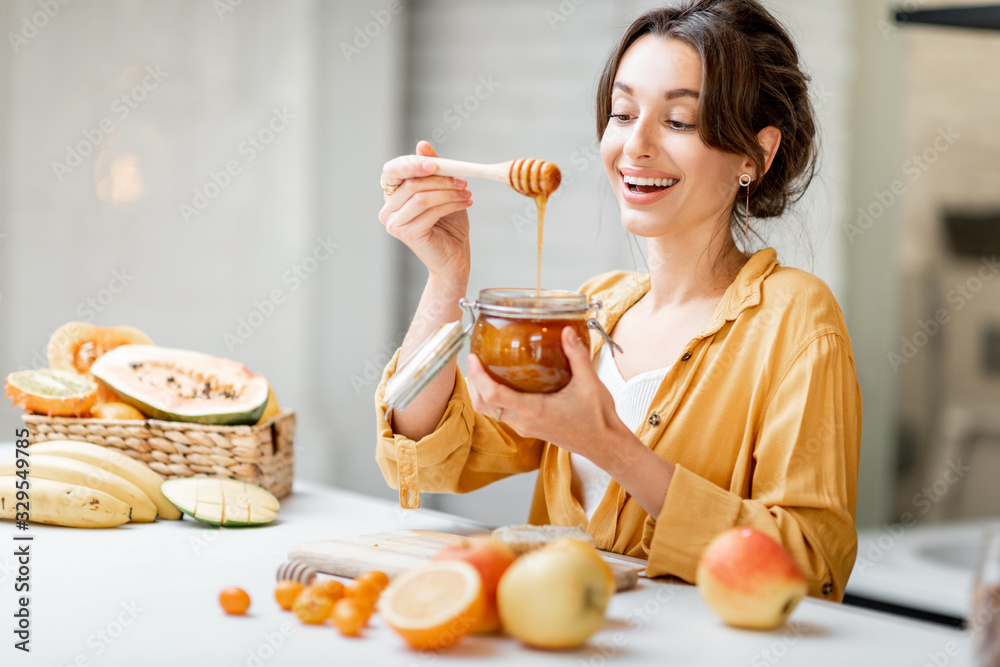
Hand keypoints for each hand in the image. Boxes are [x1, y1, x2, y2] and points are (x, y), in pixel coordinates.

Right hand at [379, 140, 472, 282]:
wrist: (454, 257)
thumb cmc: (448, 224)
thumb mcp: (442, 190)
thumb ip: (432, 169)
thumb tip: (422, 144)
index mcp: (392, 194)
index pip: (393, 170)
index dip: (411, 163)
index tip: (436, 163)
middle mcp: (387, 209)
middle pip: (411, 183)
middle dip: (440, 179)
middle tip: (462, 180)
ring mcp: (394, 223)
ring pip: (421, 197)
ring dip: (448, 192)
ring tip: (466, 193)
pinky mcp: (408, 234)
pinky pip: (429, 211)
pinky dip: (450, 204)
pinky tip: (465, 204)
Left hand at [466, 326, 627, 463]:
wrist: (603, 444)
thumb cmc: (597, 419)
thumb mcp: (589, 382)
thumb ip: (577, 354)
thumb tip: (566, 331)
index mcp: (534, 411)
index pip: (494, 395)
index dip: (479, 376)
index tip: (473, 358)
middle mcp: (524, 422)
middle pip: (483, 405)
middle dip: (474, 382)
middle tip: (473, 359)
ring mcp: (525, 427)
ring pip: (490, 411)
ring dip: (481, 391)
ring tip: (482, 367)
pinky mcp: (529, 428)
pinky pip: (502, 413)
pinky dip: (494, 397)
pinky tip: (502, 380)